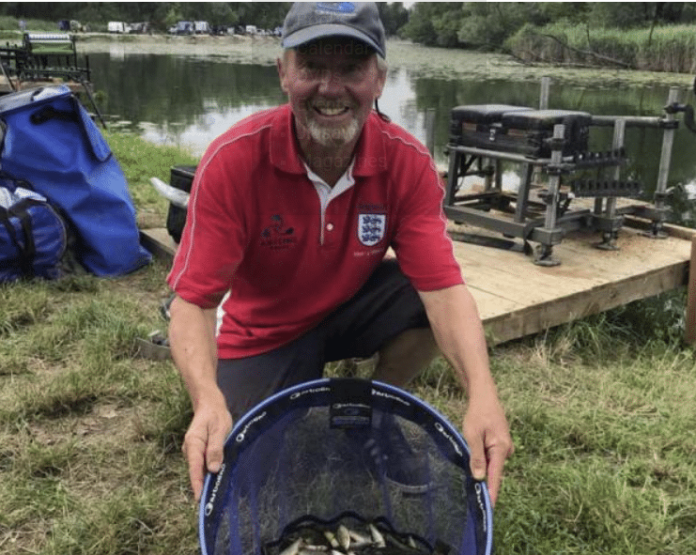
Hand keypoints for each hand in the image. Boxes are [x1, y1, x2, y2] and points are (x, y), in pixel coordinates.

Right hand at [182, 399, 232, 501]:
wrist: (210, 405)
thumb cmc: (216, 416)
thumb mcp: (219, 430)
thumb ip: (216, 449)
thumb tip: (213, 469)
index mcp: (194, 444)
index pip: (195, 468)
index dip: (197, 484)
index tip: (199, 499)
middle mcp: (190, 450)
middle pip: (196, 471)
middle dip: (203, 486)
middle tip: (211, 502)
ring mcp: (193, 452)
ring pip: (200, 469)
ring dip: (206, 480)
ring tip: (215, 494)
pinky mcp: (199, 452)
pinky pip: (203, 465)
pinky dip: (208, 472)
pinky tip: (216, 480)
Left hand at [462, 391, 512, 505]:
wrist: (485, 396)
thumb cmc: (477, 414)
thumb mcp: (472, 435)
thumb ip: (476, 457)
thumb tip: (479, 478)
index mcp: (501, 449)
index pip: (496, 477)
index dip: (491, 492)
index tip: (489, 508)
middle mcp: (507, 450)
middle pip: (493, 471)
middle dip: (482, 475)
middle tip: (469, 469)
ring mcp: (505, 447)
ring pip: (491, 463)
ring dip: (480, 462)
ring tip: (470, 443)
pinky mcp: (500, 444)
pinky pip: (491, 456)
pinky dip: (482, 456)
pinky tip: (475, 444)